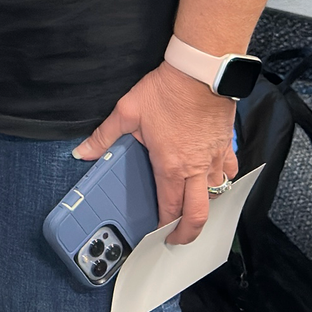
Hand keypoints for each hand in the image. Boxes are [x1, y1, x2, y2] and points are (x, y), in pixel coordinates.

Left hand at [75, 61, 239, 248]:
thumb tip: (82, 152)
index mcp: (170, 167)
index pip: (170, 210)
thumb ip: (104, 137)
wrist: (199, 72)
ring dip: (206, 207)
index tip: (157, 235)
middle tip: (179, 239)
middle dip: (189, 233)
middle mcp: (196, 169)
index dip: (164, 227)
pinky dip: (223, 181)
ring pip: (216, 195)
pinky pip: (230, 172)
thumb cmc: (166, 91)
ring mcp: (215, 159)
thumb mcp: (127, 112)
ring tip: (194, 210)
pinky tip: (215, 179)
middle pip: (199, 215)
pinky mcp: (226, 145)